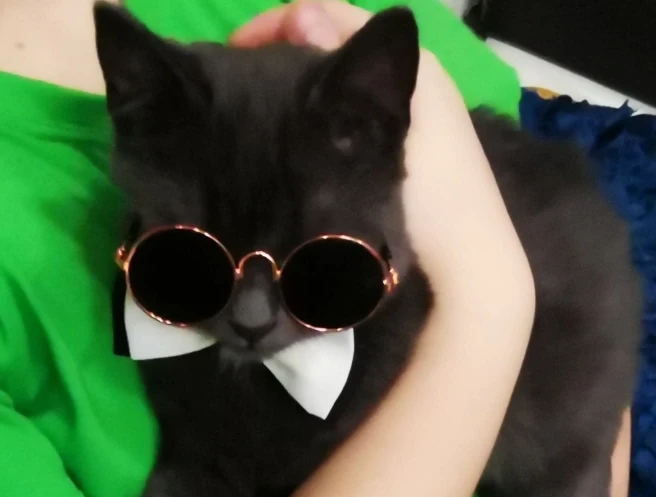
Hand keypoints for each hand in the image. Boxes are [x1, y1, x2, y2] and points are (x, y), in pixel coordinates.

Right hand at [232, 1, 533, 314]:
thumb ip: (348, 68)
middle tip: (239, 92)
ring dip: (296, 97)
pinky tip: (291, 147)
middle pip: (330, 54)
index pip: (330, 18)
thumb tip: (302, 13)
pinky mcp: (391, 161)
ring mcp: (399, 126)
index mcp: (411, 66)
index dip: (278, 26)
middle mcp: (406, 87)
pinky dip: (315, 126)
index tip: (235, 57)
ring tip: (255, 119)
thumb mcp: (392, 127)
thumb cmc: (435, 199)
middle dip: (283, 61)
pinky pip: (343, 125)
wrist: (465, 269)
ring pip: (334, 91)